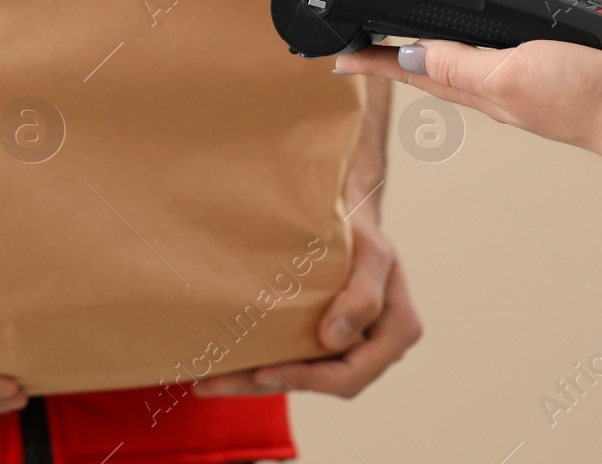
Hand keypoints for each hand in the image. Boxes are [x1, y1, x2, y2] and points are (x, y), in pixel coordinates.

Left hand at [192, 218, 420, 399]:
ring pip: (298, 377)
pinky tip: (217, 369)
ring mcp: (346, 348)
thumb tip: (331, 340)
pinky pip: (290, 361)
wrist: (348, 216)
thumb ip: (363, 295)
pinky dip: (254, 366)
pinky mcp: (322, 342)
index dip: (308, 380)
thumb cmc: (362, 231)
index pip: (351, 373)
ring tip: (205, 382)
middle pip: (319, 383)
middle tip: (216, 382)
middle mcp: (373, 348)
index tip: (265, 372)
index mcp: (396, 332)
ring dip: (251, 383)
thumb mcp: (372, 253)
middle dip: (266, 385)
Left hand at [336, 39, 601, 152]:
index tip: (336, 54)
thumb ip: (460, 65)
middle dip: (397, 51)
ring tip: (416, 27)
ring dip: (441, 39)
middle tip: (366, 38)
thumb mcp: (510, 75)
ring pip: (473, 53)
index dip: (372, 61)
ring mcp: (531, 75)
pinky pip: (514, 44)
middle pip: (434, 63)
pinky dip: (494, 32)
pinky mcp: (562, 63)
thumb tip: (404, 59)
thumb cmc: (588, 101)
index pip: (411, 70)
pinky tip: (499, 23)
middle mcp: (500, 83)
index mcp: (481, 88)